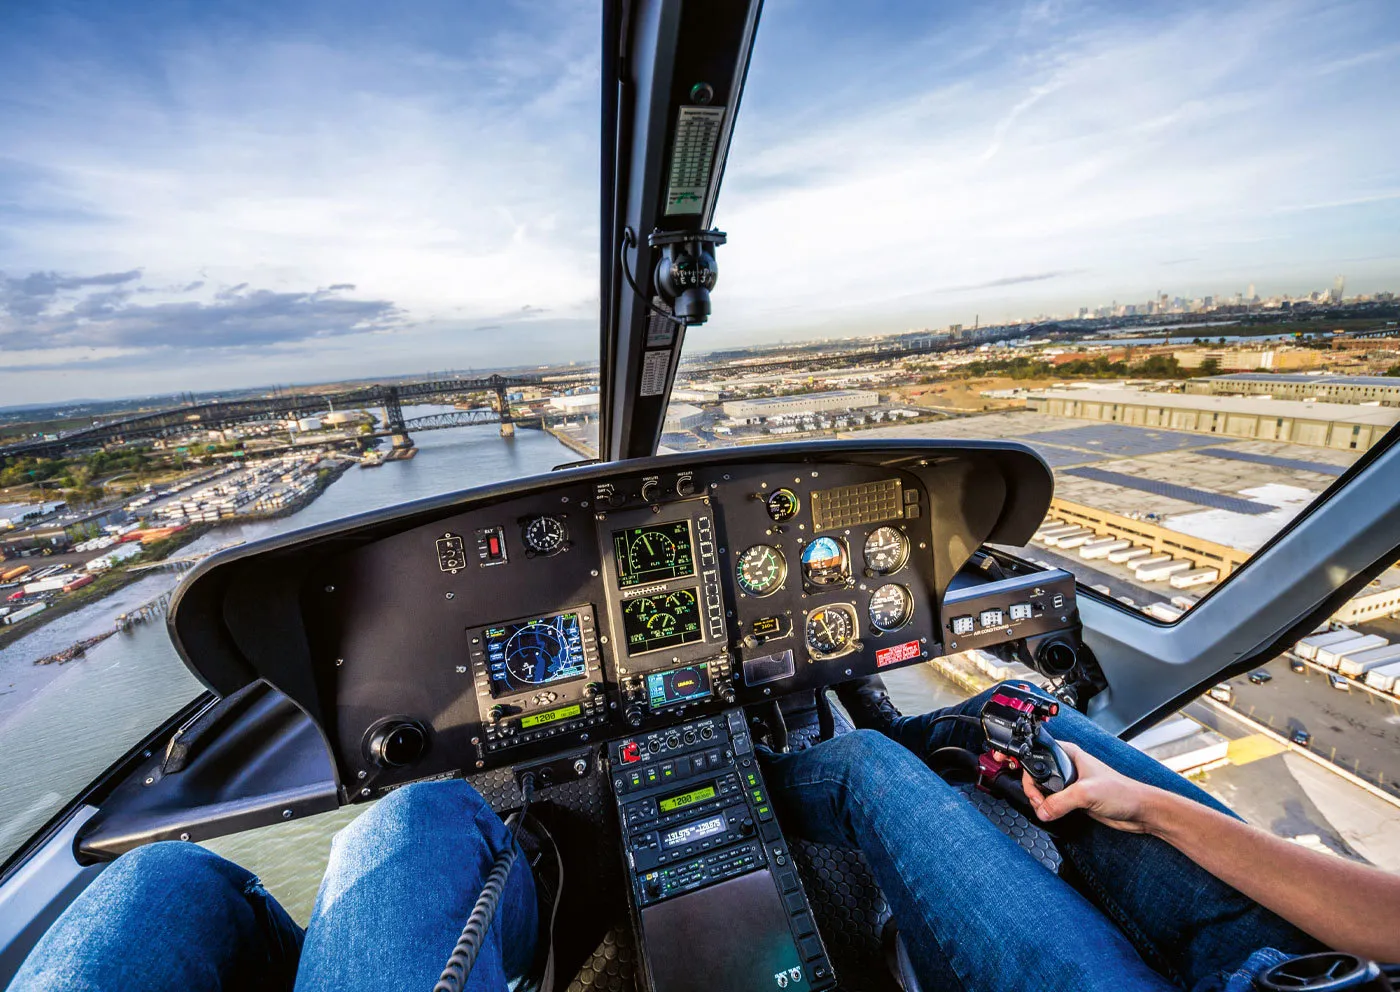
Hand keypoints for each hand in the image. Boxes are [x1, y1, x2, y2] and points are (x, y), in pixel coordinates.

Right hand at [1020, 742, 1159, 832]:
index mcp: (1069, 754)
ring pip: (1043, 790)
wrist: (1138, 811)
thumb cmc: (1122, 792)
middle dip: (1033, 790)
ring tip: (1046, 810)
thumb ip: (1060, 801)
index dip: (1027, 766)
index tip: (1026, 781)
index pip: (1038, 754)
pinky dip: (1048, 809)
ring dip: (1040, 802)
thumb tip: (1042, 811)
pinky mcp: (1073, 799)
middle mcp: (1067, 767)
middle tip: (1039, 802)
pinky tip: (1052, 813)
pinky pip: (1052, 803)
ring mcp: (1069, 784)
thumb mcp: (1086, 793)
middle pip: (1036, 775)